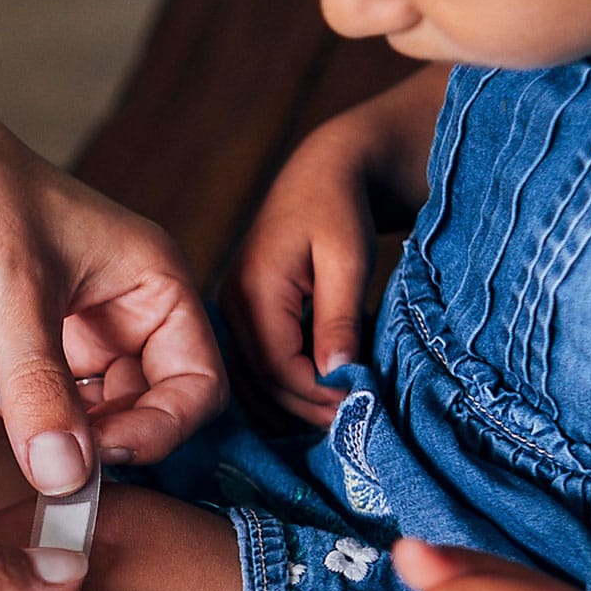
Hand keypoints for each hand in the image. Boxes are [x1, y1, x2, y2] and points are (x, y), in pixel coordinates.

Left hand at [0, 73, 224, 489]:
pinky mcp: (1, 346)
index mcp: (149, 283)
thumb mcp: (12, 295)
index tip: (102, 450)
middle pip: (134, 415)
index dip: (160, 428)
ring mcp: (56, 333)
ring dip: (23, 423)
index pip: (196, 385)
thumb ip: (42, 395)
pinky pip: (13, 413)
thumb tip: (68, 479)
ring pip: (68, 423)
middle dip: (81, 435)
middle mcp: (114, 312)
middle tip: (33, 436)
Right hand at [221, 66, 445, 427]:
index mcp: (254, 289)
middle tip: (353, 422)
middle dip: (307, 405)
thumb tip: (334, 375)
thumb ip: (338, 318)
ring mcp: (235, 309)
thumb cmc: (341, 205)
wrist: (326, 168)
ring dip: (297, 400)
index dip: (316, 396)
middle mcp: (233, 304)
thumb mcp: (349, 259)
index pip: (277, 366)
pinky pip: (260, 362)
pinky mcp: (246, 311)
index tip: (356, 408)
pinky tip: (322, 389)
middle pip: (263, 379)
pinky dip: (290, 382)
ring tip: (340, 412)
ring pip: (258, 377)